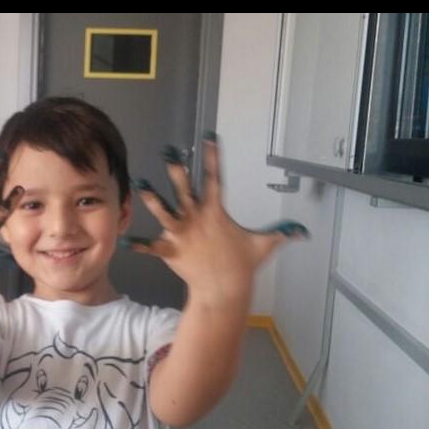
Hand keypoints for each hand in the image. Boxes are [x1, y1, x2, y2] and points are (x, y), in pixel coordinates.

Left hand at [123, 134, 308, 306]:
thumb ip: (281, 232)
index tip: (208, 138)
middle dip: (177, 171)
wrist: (224, 291)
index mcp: (216, 213)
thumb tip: (303, 231)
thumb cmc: (242, 266)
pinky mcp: (171, 251)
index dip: (213, 157)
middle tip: (169, 153)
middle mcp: (197, 219)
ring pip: (164, 213)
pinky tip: (124, 239)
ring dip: (152, 200)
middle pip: (185, 190)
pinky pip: (152, 246)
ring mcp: (182, 235)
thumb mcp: (264, 245)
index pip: (215, 178)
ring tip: (141, 185)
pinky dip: (139, 244)